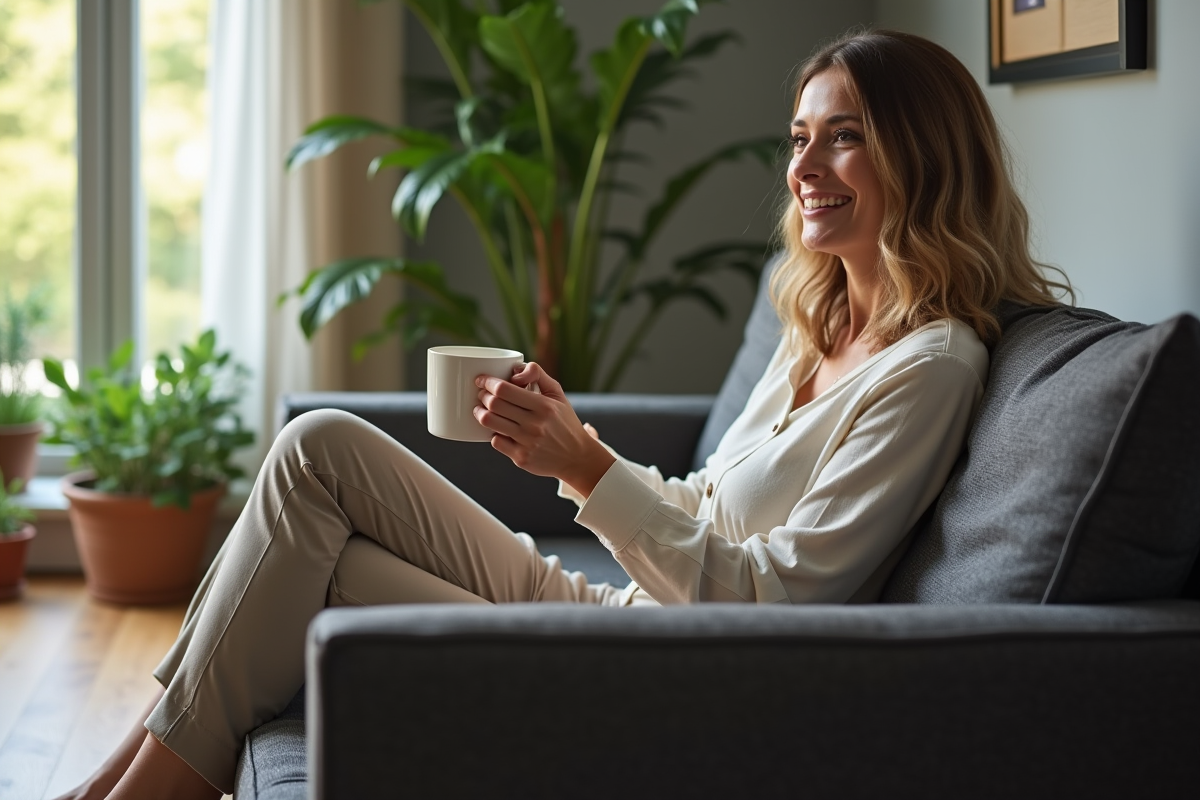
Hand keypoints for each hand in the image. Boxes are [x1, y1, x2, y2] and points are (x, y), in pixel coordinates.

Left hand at [474, 362, 614, 497]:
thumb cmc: (565, 423)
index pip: (505, 389)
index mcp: (544, 406)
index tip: (482, 380)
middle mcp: (535, 424)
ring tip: (481, 410)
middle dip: (482, 396)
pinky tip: (497, 429)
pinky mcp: (521, 458)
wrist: (577, 458)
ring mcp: (527, 442)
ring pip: (489, 422)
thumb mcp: (558, 395)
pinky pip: (496, 442)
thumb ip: (538, 375)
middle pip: (494, 404)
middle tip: (481, 394)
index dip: (488, 382)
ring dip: (480, 413)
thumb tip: (515, 368)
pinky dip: (492, 433)